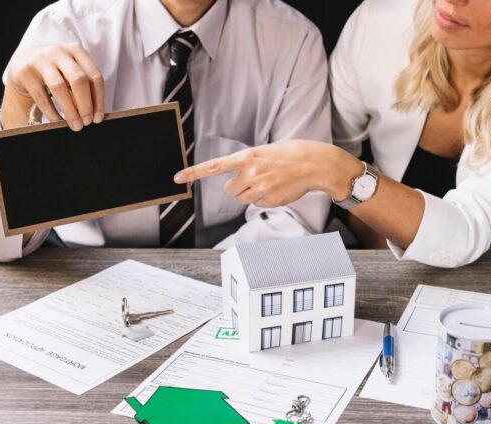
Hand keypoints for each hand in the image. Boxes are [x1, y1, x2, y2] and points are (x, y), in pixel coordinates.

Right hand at [3, 43, 103, 130]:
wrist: (22, 61)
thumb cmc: (55, 71)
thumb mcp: (71, 72)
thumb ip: (83, 86)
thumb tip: (95, 114)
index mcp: (76, 51)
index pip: (94, 76)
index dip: (98, 100)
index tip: (98, 118)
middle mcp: (59, 52)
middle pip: (79, 80)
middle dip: (85, 105)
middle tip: (87, 123)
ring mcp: (40, 60)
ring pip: (59, 87)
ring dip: (70, 110)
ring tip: (76, 125)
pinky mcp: (25, 72)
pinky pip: (42, 97)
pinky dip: (52, 113)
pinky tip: (58, 122)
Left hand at [173, 140, 363, 207]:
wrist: (313, 163)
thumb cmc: (288, 155)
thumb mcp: (264, 152)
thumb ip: (247, 164)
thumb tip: (236, 183)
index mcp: (246, 157)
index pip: (213, 166)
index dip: (193, 173)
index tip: (177, 178)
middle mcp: (250, 173)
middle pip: (230, 191)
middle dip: (238, 188)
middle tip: (254, 180)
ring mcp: (260, 188)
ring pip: (243, 199)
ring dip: (251, 194)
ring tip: (269, 182)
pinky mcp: (270, 200)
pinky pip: (257, 204)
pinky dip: (265, 199)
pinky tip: (277, 189)